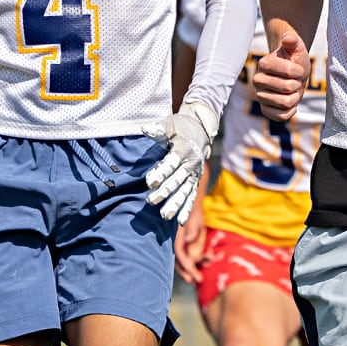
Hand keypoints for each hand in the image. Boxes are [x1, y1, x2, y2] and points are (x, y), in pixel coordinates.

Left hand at [144, 98, 219, 223]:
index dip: (161, 172)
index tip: (150, 182)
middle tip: (150, 201)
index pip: (172, 163)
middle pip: (177, 180)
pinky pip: (191, 197)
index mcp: (184, 149)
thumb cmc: (180, 127)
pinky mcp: (195, 181)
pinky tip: (180, 222)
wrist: (201, 130)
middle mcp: (191, 164)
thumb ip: (158, 129)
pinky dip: (186, 209)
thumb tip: (145, 129)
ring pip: (185, 192)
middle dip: (165, 192)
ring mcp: (194, 174)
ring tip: (164, 216)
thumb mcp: (170, 124)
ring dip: (175, 204)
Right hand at [174, 207, 207, 283]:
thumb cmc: (192, 210)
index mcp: (176, 237)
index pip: (178, 254)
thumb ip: (191, 229)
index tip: (192, 276)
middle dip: (188, 271)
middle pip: (180, 260)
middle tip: (196, 280)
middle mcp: (178, 242)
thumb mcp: (193, 219)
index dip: (184, 266)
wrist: (194, 203)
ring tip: (204, 273)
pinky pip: (194, 254)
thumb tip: (188, 240)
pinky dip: (202, 258)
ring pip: (187, 259)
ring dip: (195, 266)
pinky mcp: (190, 243)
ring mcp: (183, 243)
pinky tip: (211, 257)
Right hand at [253, 31, 309, 122]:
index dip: (298, 71)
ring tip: (293, 91)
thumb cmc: (294, 59)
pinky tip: (291, 102)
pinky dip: (291, 110)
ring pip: (285, 103)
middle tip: (295, 81)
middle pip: (287, 88)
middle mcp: (257, 80)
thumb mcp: (296, 46)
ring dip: (295, 97)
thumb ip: (292, 40)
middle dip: (297, 85)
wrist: (292, 73)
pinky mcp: (265, 109)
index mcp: (264, 63)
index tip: (299, 69)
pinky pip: (280, 116)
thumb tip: (288, 38)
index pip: (288, 71)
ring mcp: (260, 96)